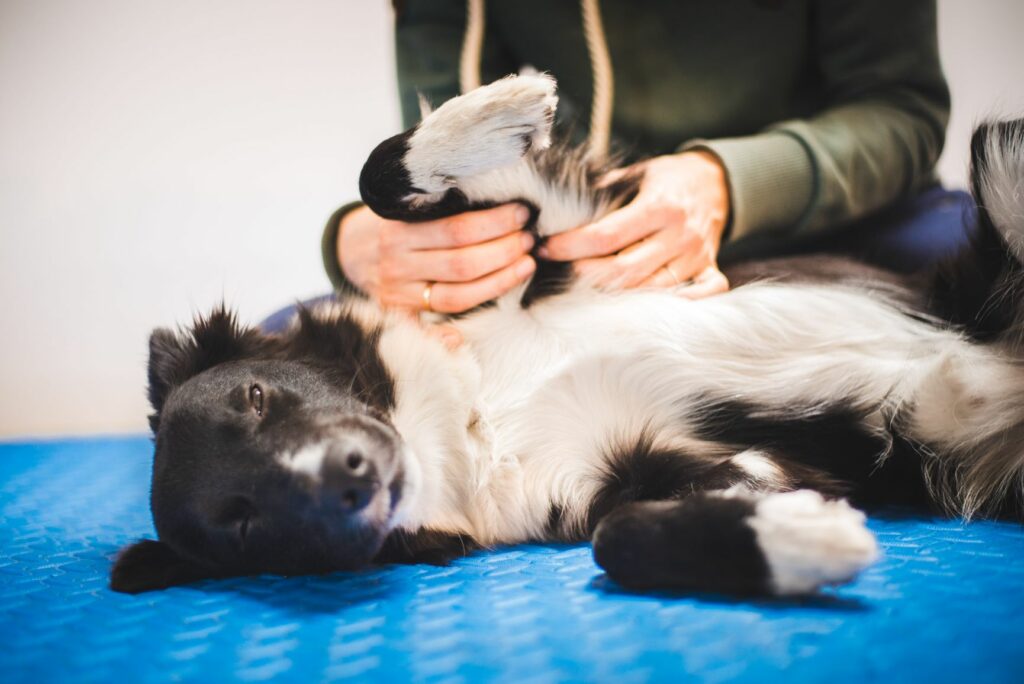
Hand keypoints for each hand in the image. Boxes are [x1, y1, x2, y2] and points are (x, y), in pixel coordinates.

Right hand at [338, 203, 536, 313]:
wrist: (350, 249)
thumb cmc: (394, 221)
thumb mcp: (406, 204)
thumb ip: (439, 203)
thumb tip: (494, 197)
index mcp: (397, 230)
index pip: (456, 230)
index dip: (495, 224)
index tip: (521, 213)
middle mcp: (396, 264)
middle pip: (462, 264)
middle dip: (504, 251)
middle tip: (529, 239)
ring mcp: (397, 294)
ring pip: (457, 295)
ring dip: (499, 280)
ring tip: (526, 262)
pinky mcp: (400, 315)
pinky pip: (430, 328)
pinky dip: (449, 333)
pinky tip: (478, 322)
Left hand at [539, 150, 730, 298]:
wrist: (716, 180)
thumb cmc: (668, 177)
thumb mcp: (637, 172)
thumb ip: (603, 190)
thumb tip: (556, 206)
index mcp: (660, 205)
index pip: (606, 235)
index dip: (571, 245)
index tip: (546, 247)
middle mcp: (680, 234)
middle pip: (625, 270)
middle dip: (585, 275)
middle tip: (558, 271)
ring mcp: (697, 256)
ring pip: (652, 289)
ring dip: (616, 295)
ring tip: (585, 289)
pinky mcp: (709, 269)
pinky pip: (701, 295)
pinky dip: (677, 304)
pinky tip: (644, 306)